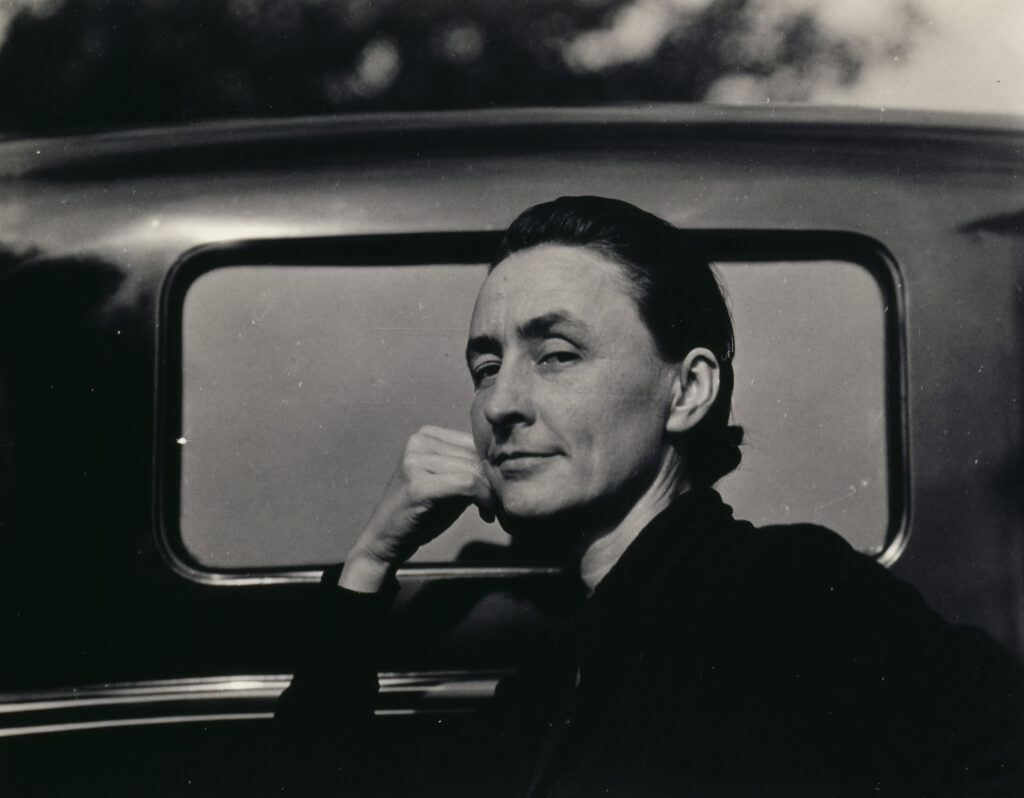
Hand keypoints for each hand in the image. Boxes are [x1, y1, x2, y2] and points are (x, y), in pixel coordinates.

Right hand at [339, 426, 494, 591]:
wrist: (386, 539)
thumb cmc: (421, 513)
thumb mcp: (448, 482)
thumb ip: (470, 468)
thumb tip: (505, 465)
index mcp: (425, 435)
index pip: (474, 441)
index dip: (492, 466)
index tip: (498, 490)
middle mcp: (418, 442)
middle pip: (475, 454)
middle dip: (493, 481)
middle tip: (500, 504)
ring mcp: (415, 461)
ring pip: (473, 469)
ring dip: (490, 493)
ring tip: (491, 510)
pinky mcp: (418, 484)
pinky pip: (466, 484)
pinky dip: (483, 499)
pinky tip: (485, 514)